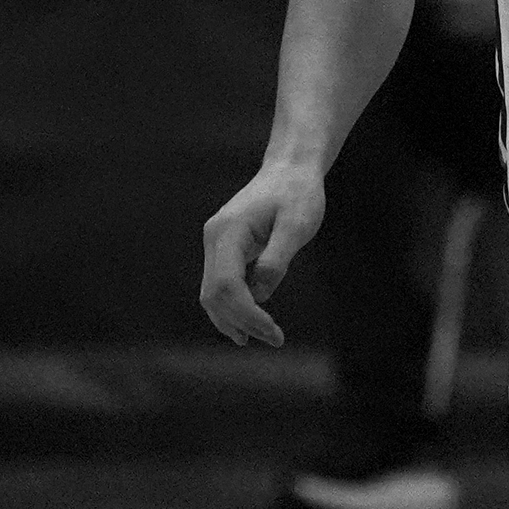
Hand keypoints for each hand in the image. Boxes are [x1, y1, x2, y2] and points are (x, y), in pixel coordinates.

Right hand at [199, 164, 324, 345]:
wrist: (289, 169)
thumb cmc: (297, 194)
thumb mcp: (297, 226)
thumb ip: (277, 260)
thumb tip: (261, 295)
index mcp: (229, 232)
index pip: (227, 286)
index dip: (248, 315)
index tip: (275, 333)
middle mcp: (214, 238)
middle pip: (214, 294)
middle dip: (241, 321)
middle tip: (274, 338)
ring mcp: (215, 242)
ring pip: (211, 293)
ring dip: (232, 318)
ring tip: (259, 337)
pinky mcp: (223, 247)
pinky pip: (220, 284)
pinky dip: (233, 305)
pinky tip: (252, 320)